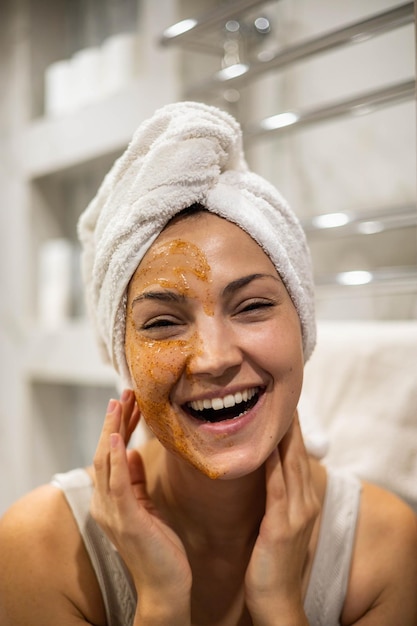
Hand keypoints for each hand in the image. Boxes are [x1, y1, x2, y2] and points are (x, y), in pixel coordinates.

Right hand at [91, 390, 191, 624]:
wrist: (165, 586)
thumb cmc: (159, 547)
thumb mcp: (146, 506)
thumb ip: (135, 481)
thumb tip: (133, 452)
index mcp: (111, 499)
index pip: (111, 455)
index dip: (117, 426)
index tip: (127, 401)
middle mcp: (106, 503)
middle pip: (105, 452)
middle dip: (115, 420)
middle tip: (125, 392)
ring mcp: (114, 512)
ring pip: (108, 462)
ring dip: (113, 429)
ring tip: (120, 402)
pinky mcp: (127, 519)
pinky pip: (117, 484)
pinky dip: (116, 459)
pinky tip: (117, 437)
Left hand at [244, 414, 318, 624]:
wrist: (277, 601)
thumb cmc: (272, 562)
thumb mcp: (280, 524)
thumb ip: (277, 498)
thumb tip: (264, 471)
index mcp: (305, 501)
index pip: (298, 455)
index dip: (293, 428)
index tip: (284, 402)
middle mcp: (306, 502)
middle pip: (297, 452)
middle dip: (291, 422)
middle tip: (283, 393)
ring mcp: (296, 514)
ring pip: (290, 463)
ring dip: (283, 434)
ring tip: (276, 407)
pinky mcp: (281, 526)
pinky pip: (277, 487)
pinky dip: (272, 463)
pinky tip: (266, 444)